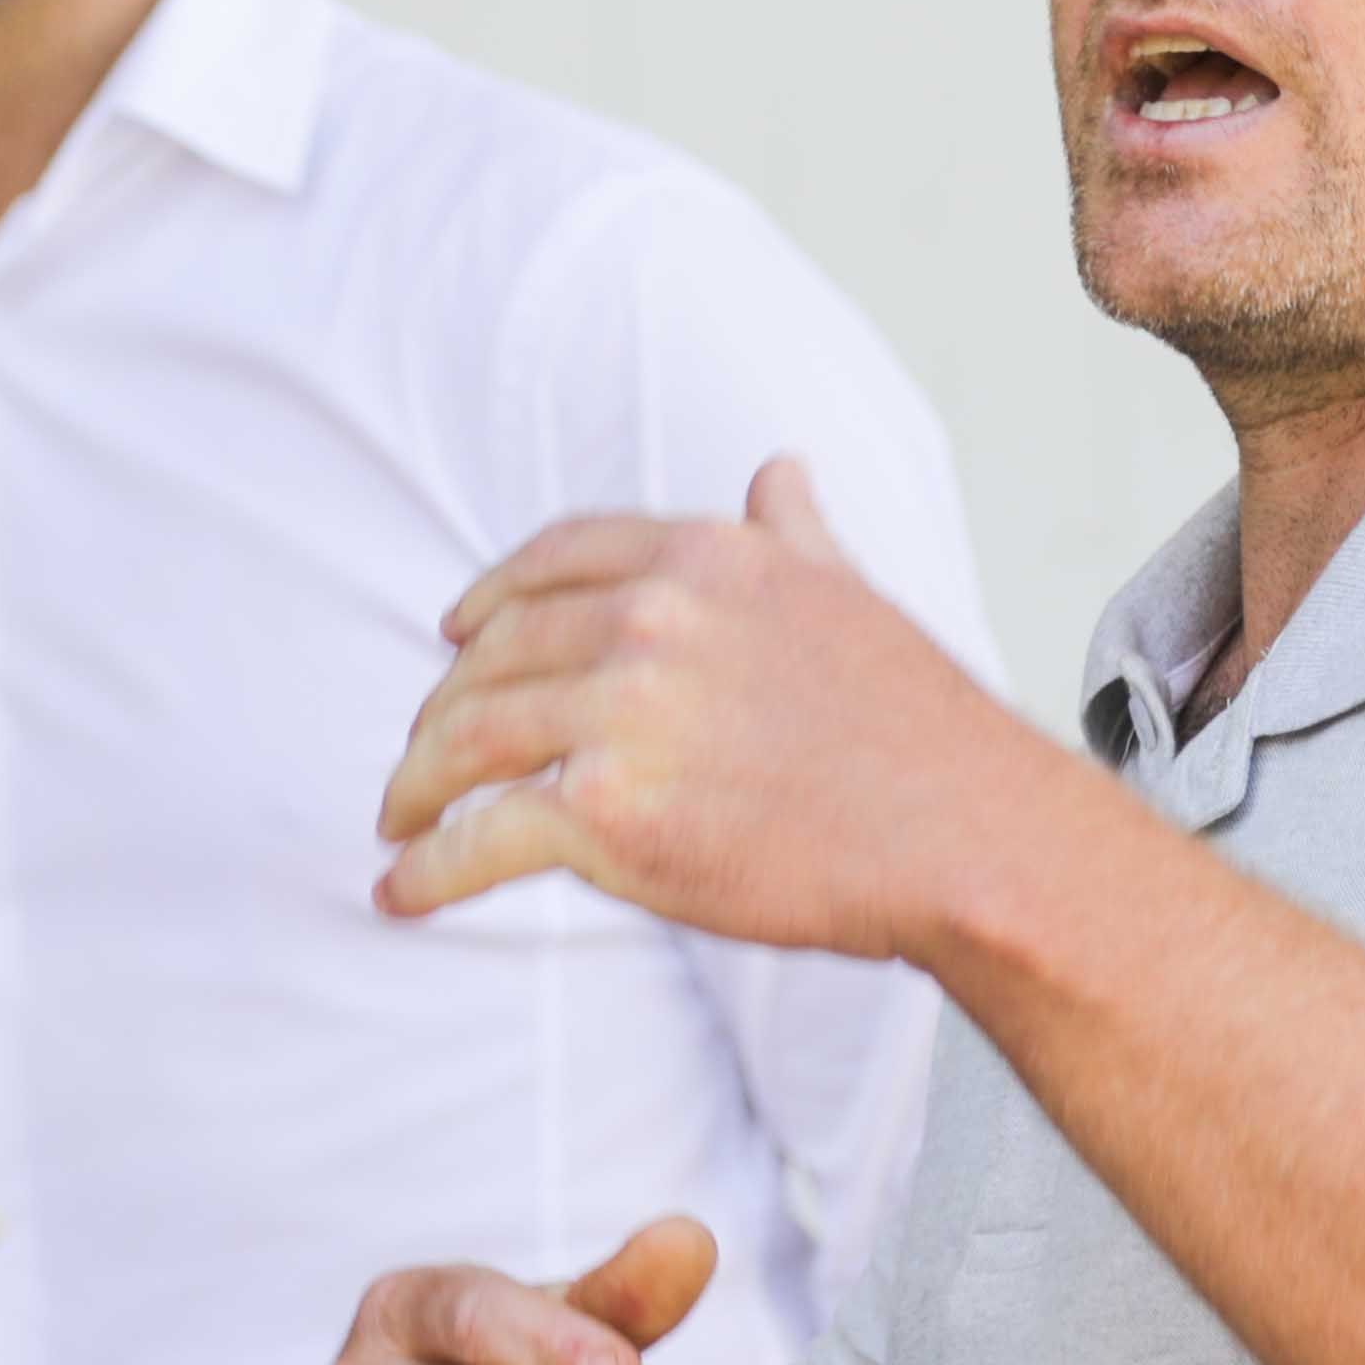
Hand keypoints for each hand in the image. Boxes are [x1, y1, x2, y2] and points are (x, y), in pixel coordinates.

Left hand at [376, 458, 1055, 956]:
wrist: (967, 839)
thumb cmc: (920, 733)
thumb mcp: (850, 596)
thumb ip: (792, 536)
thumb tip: (777, 472)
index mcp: (704, 557)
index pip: (555, 560)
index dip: (489, 598)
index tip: (455, 632)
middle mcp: (651, 618)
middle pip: (498, 653)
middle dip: (444, 706)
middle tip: (421, 754)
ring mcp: (623, 714)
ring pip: (471, 739)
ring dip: (418, 785)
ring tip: (397, 822)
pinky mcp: (609, 813)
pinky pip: (483, 837)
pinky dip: (429, 869)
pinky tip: (401, 892)